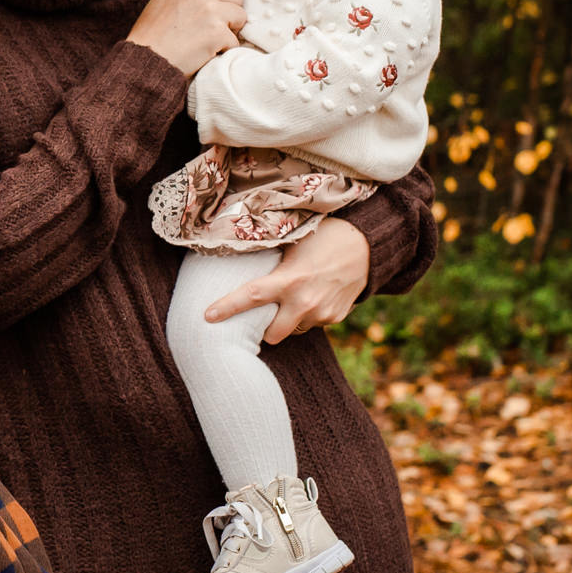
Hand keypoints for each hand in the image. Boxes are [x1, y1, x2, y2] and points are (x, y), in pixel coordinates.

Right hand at [126, 0, 245, 75]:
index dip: (219, 2)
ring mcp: (210, 10)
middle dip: (228, 14)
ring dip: (229, 32)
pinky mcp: (217, 32)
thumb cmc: (150, 36)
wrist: (143, 59)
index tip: (208, 16)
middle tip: (210, 30)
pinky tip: (205, 53)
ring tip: (208, 41)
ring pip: (241, 17)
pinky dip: (224, 50)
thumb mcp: (164, 1)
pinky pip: (235, 41)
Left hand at [205, 218, 370, 343]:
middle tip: (262, 315)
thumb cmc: (322, 237)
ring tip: (294, 297)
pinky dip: (307, 315)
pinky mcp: (335, 318)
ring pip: (293, 330)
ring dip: (288, 320)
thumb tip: (235, 259)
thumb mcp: (292, 243)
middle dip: (265, 329)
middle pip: (272, 335)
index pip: (250, 297)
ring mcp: (322, 313)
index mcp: (289, 280)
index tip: (206, 317)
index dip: (226, 308)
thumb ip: (269, 260)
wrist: (365, 246)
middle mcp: (304, 302)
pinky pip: (312, 324)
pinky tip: (313, 296)